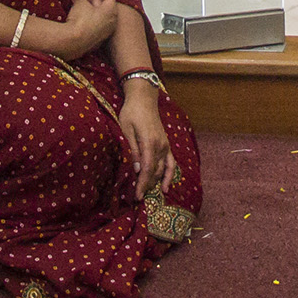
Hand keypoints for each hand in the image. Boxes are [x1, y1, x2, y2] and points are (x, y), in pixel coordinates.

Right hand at [52, 0, 119, 58]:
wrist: (74, 43)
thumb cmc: (81, 20)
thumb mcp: (80, 3)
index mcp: (112, 11)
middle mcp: (111, 22)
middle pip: (101, 4)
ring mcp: (103, 32)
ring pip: (96, 13)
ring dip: (86, 3)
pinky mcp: (95, 39)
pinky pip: (92, 23)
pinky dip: (86, 14)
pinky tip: (76, 9)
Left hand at [118, 82, 178, 198]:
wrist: (144, 98)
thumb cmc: (131, 112)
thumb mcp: (126, 129)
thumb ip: (133, 150)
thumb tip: (136, 169)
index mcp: (149, 142)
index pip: (147, 169)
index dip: (142, 184)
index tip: (137, 196)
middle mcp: (160, 146)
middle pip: (155, 172)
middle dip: (147, 186)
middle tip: (137, 198)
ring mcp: (165, 145)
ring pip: (162, 169)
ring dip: (155, 182)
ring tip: (148, 195)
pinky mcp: (166, 144)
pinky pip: (171, 163)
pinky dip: (169, 175)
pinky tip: (165, 186)